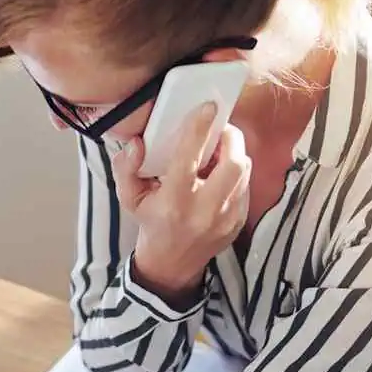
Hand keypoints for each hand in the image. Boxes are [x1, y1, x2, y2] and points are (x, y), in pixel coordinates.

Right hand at [116, 102, 250, 304]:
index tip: (208, 107)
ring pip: (244, 172)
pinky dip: (236, 173)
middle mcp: (204, 211)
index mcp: (174, 203)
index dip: (200, 129)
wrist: (172, 264)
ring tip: (218, 150)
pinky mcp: (239, 222)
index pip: (189, 158)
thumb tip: (138, 143)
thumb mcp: (129, 198)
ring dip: (234, 153)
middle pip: (233, 163)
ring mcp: (226, 219)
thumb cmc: (151, 223)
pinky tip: (220, 173)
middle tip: (218, 129)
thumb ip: (127, 167)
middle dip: (230, 138)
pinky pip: (245, 186)